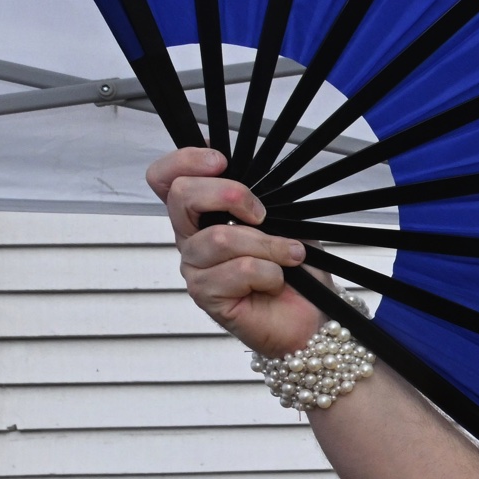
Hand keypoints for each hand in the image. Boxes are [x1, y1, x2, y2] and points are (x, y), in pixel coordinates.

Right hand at [146, 147, 321, 357]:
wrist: (312, 317)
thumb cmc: (296, 270)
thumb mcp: (283, 219)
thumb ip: (258, 193)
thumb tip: (246, 169)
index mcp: (202, 215)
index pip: (165, 178)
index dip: (184, 161)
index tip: (220, 161)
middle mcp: (192, 239)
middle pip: (181, 196)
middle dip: (229, 194)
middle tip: (261, 214)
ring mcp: (195, 268)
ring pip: (220, 237)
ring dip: (266, 244)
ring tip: (289, 256)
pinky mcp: (206, 296)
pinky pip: (238, 270)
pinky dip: (269, 272)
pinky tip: (276, 282)